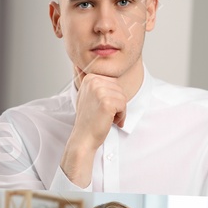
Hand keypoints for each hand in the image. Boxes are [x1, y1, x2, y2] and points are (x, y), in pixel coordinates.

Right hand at [57, 71, 126, 187]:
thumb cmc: (88, 120)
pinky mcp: (106, 102)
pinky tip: (110, 121)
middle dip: (117, 104)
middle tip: (105, 114)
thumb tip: (85, 69)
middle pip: (119, 89)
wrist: (84, 138)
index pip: (114, 83)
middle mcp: (93, 82)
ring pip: (123, 97)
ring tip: (107, 118)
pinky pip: (124, 106)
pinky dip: (121, 116)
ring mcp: (99, 92)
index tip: (102, 107)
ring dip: (119, 111)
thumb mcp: (86, 95)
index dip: (112, 97)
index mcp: (90, 78)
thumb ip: (89, 82)